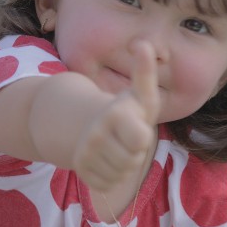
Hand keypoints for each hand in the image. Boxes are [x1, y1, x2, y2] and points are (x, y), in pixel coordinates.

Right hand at [72, 40, 160, 191]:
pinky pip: (110, 184)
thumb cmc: (126, 109)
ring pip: (122, 174)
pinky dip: (112, 176)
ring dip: (125, 164)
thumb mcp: (140, 93)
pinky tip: (107, 160)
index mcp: (114, 114)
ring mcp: (86, 155)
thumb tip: (144, 43)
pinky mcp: (82, 172)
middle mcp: (96, 135)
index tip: (135, 123)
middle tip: (127, 137)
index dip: (143, 135)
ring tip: (118, 147)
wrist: (88, 124)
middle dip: (135, 152)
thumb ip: (144, 71)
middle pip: (133, 161)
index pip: (141, 140)